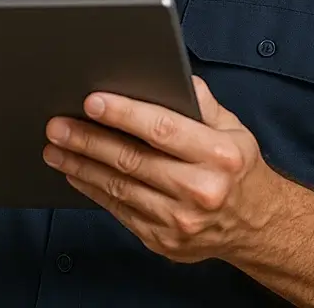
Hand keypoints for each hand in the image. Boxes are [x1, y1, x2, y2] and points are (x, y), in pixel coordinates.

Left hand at [42, 76, 276, 263]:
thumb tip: (167, 72)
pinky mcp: (164, 241)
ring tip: (55, 146)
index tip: (91, 101)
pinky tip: (75, 172)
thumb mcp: (232, 126)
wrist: (258, 226)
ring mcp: (180, 221)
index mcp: (218, 155)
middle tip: (57, 124)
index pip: (161, 129)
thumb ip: (200, 99)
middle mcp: (200, 190)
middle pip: (132, 160)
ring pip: (120, 188)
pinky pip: (120, 211)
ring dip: (81, 165)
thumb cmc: (237, 167)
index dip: (123, 114)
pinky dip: (93, 190)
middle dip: (88, 139)